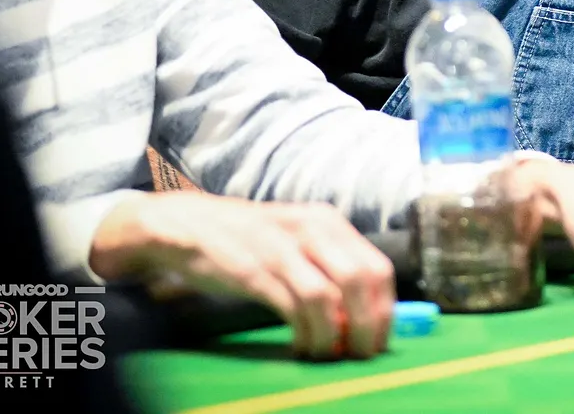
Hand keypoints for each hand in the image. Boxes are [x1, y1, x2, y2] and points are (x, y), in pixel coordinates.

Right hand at [90, 193, 393, 358]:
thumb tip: (362, 312)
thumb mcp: (298, 239)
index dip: (385, 308)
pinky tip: (300, 345)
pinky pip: (292, 307)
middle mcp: (311, 229)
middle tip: (359, 353)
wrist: (188, 225)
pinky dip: (304, 333)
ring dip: (333, 335)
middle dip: (367, 325)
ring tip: (326, 352)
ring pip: (328, 297)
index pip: (379, 266)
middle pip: (360, 281)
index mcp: (328, 221)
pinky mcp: (253, 270)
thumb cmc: (249, 238)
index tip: (379, 337)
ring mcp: (282, 248)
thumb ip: (329, 265)